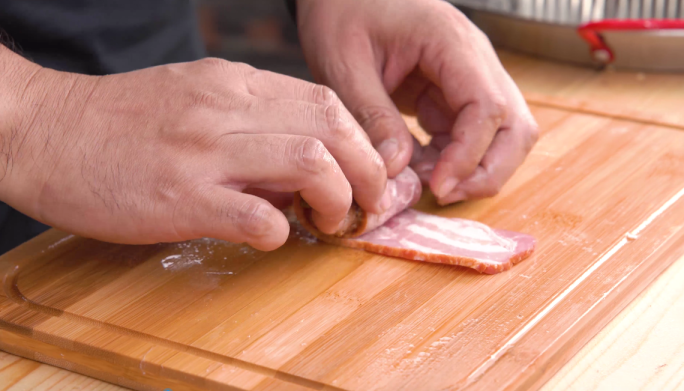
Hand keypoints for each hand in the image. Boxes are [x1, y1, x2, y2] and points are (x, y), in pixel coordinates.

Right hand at [0, 50, 387, 249]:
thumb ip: (250, 120)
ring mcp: (204, 151)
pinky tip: (273, 235)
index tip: (365, 172)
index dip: (361, 141)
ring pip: (309, 162)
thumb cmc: (120, 120)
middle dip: (367, 170)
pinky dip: (281, 231)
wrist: (44, 131)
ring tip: (329, 220)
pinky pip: (257, 215)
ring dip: (335, 198)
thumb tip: (301, 163)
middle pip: (332, 127)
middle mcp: (226, 108)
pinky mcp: (180, 198)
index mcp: (233, 83)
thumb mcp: (193, 96)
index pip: (326, 102)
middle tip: (367, 201)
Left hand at [296, 0, 538, 204]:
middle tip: (442, 195)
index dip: (470, 155)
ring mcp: (469, 78)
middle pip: (515, 126)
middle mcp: (474, 60)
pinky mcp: (454, 95)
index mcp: (451, 42)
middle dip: (488, 171)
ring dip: (472, 168)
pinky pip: (470, 136)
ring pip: (501, 136)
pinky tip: (416, 167)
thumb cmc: (341, 14)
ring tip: (423, 182)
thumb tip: (397, 168)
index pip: (488, 107)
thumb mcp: (344, 65)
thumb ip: (372, 116)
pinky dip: (451, 160)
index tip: (437, 186)